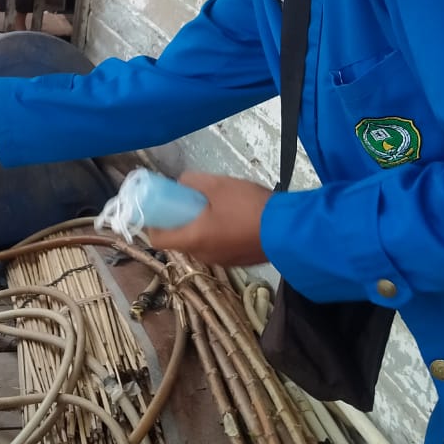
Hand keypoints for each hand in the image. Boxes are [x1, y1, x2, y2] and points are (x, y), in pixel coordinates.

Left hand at [145, 172, 271, 266]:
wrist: (290, 230)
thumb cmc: (248, 207)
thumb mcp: (218, 185)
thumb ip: (193, 182)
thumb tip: (182, 183)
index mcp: (193, 240)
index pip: (157, 240)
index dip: (154, 223)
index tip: (162, 207)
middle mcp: (204, 256)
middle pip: (180, 240)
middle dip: (181, 220)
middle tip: (191, 201)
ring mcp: (223, 261)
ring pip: (201, 244)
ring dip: (201, 227)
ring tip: (217, 206)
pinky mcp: (239, 261)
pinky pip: (219, 247)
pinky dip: (218, 234)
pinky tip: (234, 217)